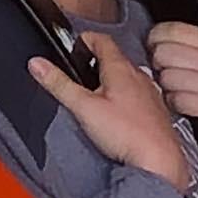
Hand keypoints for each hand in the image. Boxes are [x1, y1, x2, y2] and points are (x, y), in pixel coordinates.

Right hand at [28, 32, 187, 187]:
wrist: (159, 159)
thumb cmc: (126, 133)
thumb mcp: (84, 107)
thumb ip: (60, 84)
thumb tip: (38, 64)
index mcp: (120, 69)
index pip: (103, 40)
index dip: (86, 38)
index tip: (76, 43)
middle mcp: (139, 76)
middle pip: (115, 57)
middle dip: (96, 60)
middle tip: (80, 68)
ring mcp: (149, 91)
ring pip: (127, 76)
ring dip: (110, 78)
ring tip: (93, 91)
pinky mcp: (154, 108)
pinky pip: (137, 93)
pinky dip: (123, 94)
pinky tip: (116, 111)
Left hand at [147, 22, 197, 146]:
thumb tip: (176, 38)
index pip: (174, 30)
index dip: (156, 37)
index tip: (155, 45)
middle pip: (164, 53)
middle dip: (158, 63)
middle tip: (164, 69)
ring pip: (168, 78)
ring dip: (166, 86)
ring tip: (175, 89)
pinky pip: (178, 101)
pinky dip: (176, 104)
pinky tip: (184, 103)